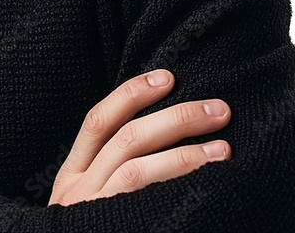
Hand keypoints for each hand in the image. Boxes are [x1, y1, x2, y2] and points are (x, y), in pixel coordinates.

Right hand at [48, 69, 230, 205]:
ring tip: (224, 146)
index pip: (98, 121)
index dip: (131, 94)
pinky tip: (207, 179)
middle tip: (217, 108)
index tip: (167, 76)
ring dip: (184, 151)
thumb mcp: (88, 215)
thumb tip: (164, 143)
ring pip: (137, 165)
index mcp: (70, 180)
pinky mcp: (111, 227)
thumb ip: (112, 181)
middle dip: (174, 117)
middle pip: (127, 138)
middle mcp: (77, 192)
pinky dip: (176, 180)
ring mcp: (91, 211)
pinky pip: (144, 198)